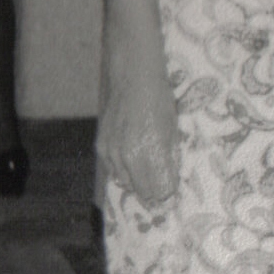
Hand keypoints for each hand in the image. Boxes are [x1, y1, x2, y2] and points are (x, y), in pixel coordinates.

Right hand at [96, 52, 180, 203]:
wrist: (133, 80)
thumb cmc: (159, 101)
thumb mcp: (172, 130)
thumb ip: (170, 157)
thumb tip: (171, 179)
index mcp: (149, 153)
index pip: (158, 188)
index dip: (166, 193)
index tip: (171, 192)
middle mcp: (128, 156)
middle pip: (140, 190)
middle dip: (152, 193)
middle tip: (162, 192)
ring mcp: (112, 152)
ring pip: (125, 182)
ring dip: (137, 184)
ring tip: (148, 181)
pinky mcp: (102, 146)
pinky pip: (113, 169)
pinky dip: (124, 172)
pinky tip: (133, 167)